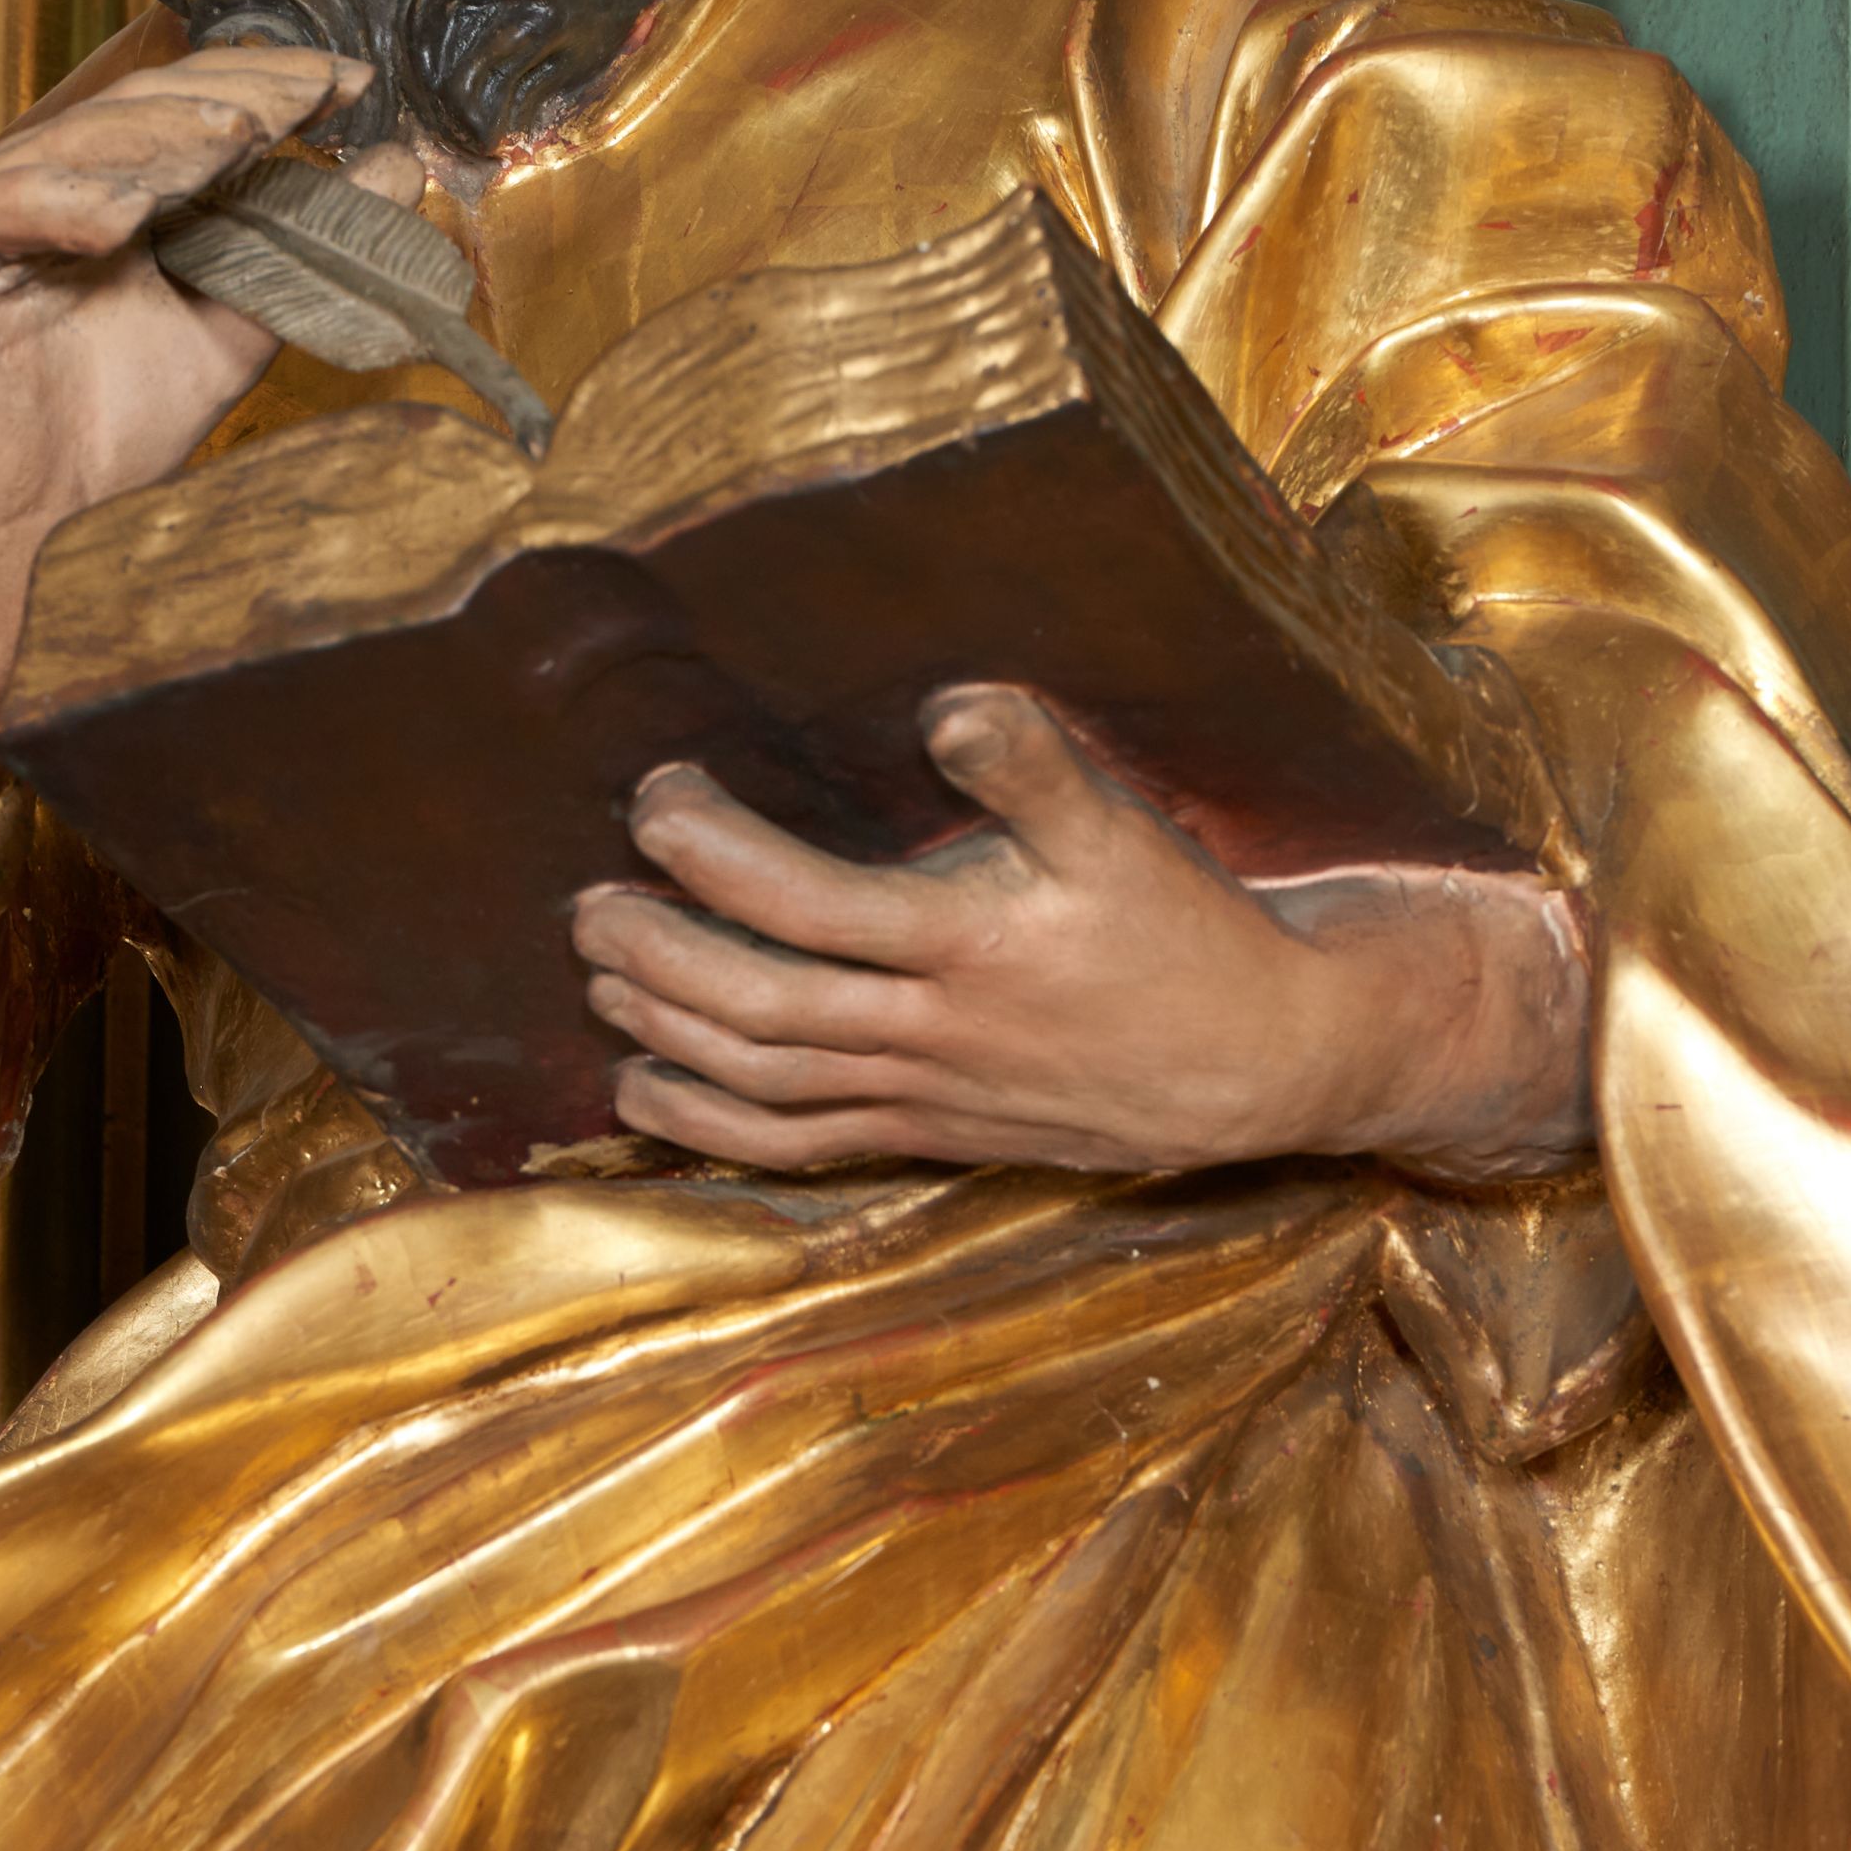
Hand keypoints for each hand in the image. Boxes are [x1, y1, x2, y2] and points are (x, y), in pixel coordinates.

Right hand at [0, 47, 362, 934]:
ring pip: (64, 149)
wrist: (29, 539)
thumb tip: (397, 166)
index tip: (349, 81)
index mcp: (108, 195)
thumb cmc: (112, 437)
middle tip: (299, 97)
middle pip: (130, 115)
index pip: (184, 113)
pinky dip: (53, 200)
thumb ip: (299, 254)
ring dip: (151, 142)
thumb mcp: (229, 335)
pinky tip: (124, 214)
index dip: (261, 85)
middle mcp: (39, 191)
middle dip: (221, 98)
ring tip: (230, 140)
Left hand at [571, 685, 1591, 1181]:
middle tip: (586, 902)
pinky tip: (640, 1088)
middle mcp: (932, 1031)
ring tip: (599, 974)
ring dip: (665, 1028)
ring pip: (765, 1079)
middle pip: (758, 1004)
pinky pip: (800, 1148)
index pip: (803, 902)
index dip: (710, 852)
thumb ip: (1031, 764)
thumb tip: (946, 703)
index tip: (658, 797)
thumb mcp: (1120, 828)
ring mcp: (926, 1095)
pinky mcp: (932, 1135)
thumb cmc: (1184, 929)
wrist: (1264, 1057)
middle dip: (656, 952)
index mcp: (969, 944)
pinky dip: (708, 1126)